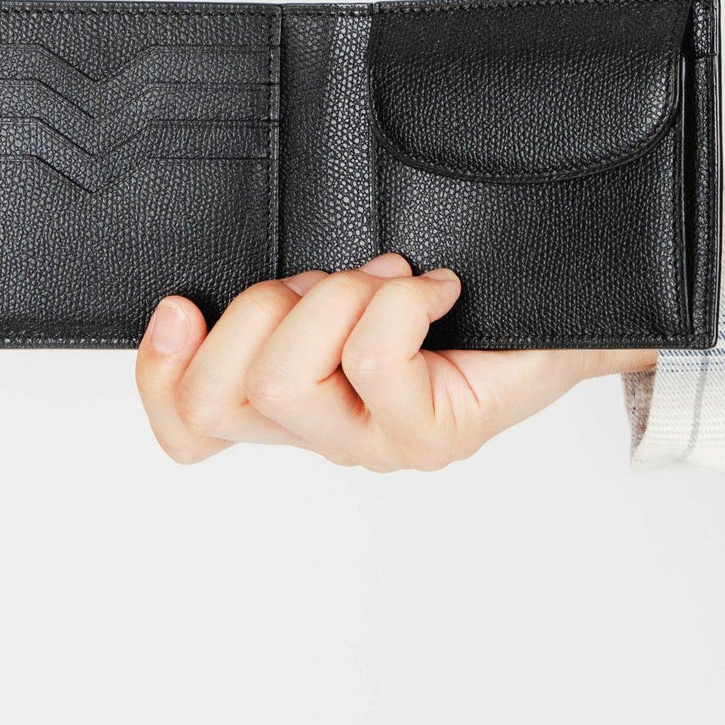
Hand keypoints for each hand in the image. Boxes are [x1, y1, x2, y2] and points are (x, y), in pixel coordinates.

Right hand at [135, 253, 656, 470]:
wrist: (565, 319)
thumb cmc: (456, 296)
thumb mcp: (345, 277)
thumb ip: (281, 288)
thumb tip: (203, 287)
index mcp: (287, 399)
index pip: (188, 426)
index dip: (160, 373)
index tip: (183, 304)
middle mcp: (322, 434)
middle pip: (222, 396)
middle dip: (260, 307)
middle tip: (326, 279)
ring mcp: (374, 447)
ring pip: (288, 377)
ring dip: (335, 298)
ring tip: (388, 281)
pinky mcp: (430, 439)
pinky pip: (374, 360)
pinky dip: (401, 302)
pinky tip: (438, 291)